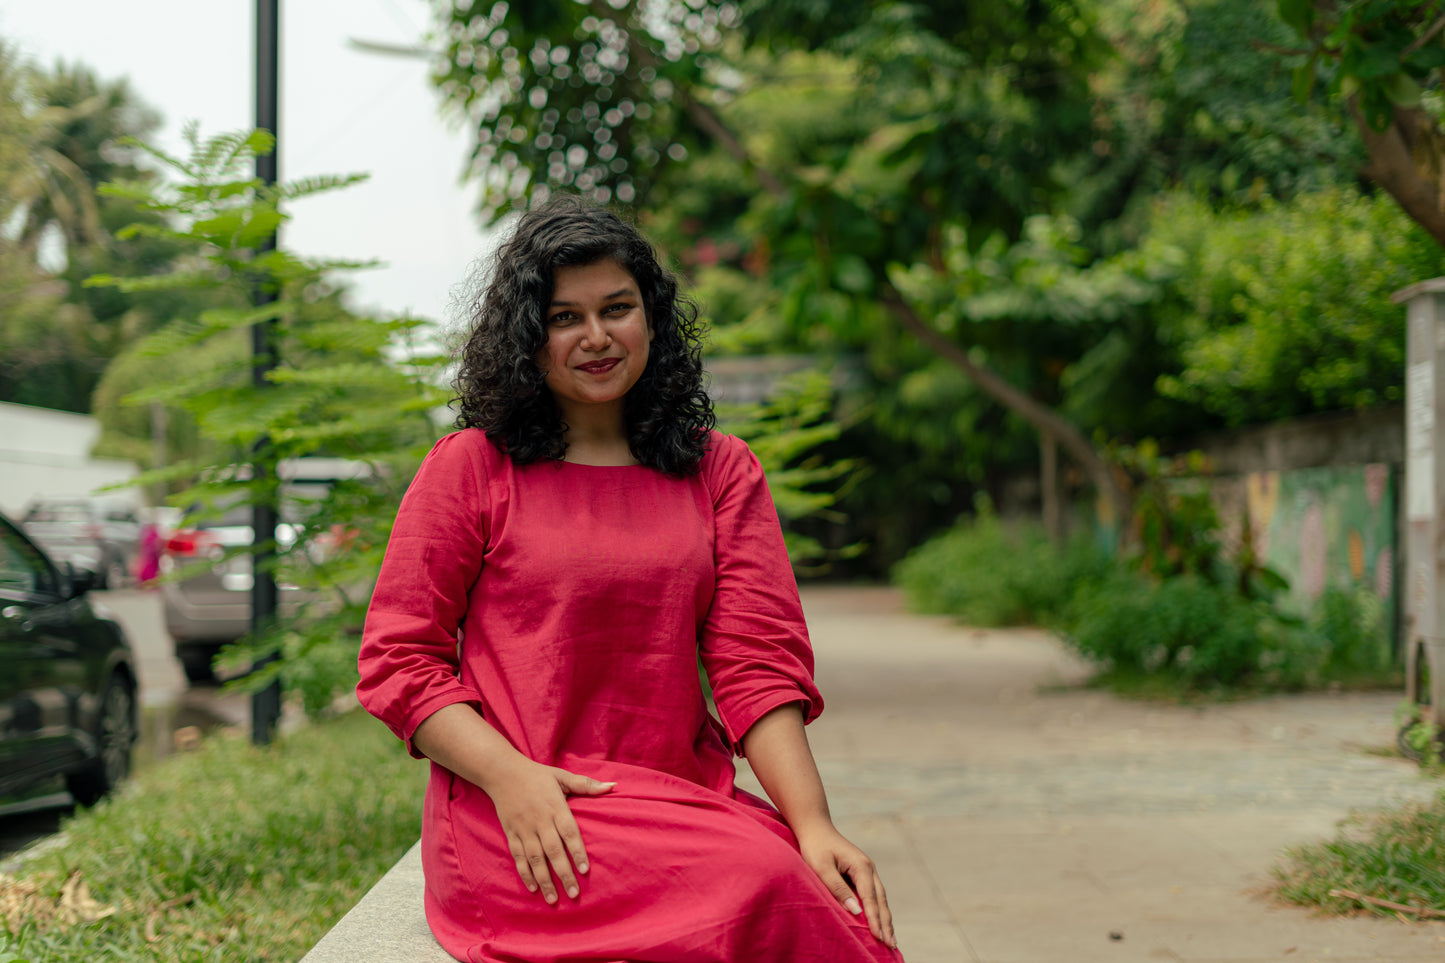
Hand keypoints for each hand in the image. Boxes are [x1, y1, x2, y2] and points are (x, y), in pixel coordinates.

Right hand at [482, 758, 615, 903]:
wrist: (503, 772)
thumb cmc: (538, 776)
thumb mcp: (562, 776)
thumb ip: (586, 785)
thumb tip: (612, 786)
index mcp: (555, 806)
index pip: (569, 832)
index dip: (577, 851)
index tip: (585, 870)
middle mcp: (539, 820)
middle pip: (553, 851)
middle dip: (563, 873)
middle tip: (574, 894)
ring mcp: (524, 829)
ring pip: (534, 858)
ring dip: (544, 880)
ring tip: (554, 899)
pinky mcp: (511, 833)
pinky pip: (518, 857)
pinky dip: (525, 873)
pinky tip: (534, 889)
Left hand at [795, 822, 896, 948]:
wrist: (815, 828)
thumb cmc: (815, 847)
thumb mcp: (822, 868)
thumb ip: (838, 888)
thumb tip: (856, 910)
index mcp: (861, 866)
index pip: (870, 898)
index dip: (874, 919)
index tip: (878, 937)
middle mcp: (869, 868)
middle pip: (880, 900)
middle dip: (885, 923)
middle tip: (891, 944)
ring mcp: (867, 870)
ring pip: (880, 898)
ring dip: (885, 918)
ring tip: (890, 939)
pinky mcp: (861, 873)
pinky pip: (874, 894)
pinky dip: (878, 909)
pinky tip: (880, 921)